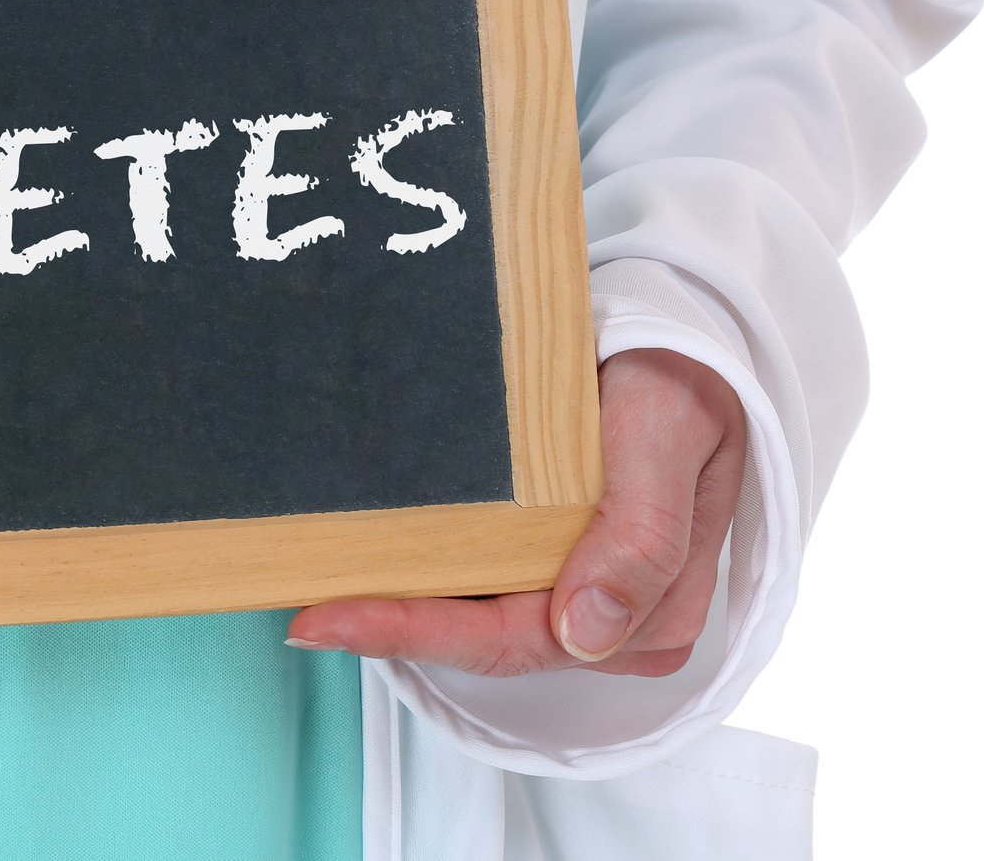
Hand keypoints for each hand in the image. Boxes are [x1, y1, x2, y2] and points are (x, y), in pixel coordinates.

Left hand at [285, 347, 746, 677]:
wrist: (683, 342)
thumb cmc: (681, 384)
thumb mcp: (668, 435)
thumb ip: (642, 533)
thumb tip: (587, 632)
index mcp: (650, 613)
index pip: (516, 641)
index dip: (418, 634)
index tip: (330, 620)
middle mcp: (609, 619)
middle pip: (480, 639)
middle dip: (388, 627)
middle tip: (299, 612)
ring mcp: (573, 591)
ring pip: (469, 614)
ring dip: (393, 603)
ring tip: (307, 587)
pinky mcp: (544, 557)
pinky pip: (470, 578)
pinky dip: (415, 571)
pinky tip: (358, 557)